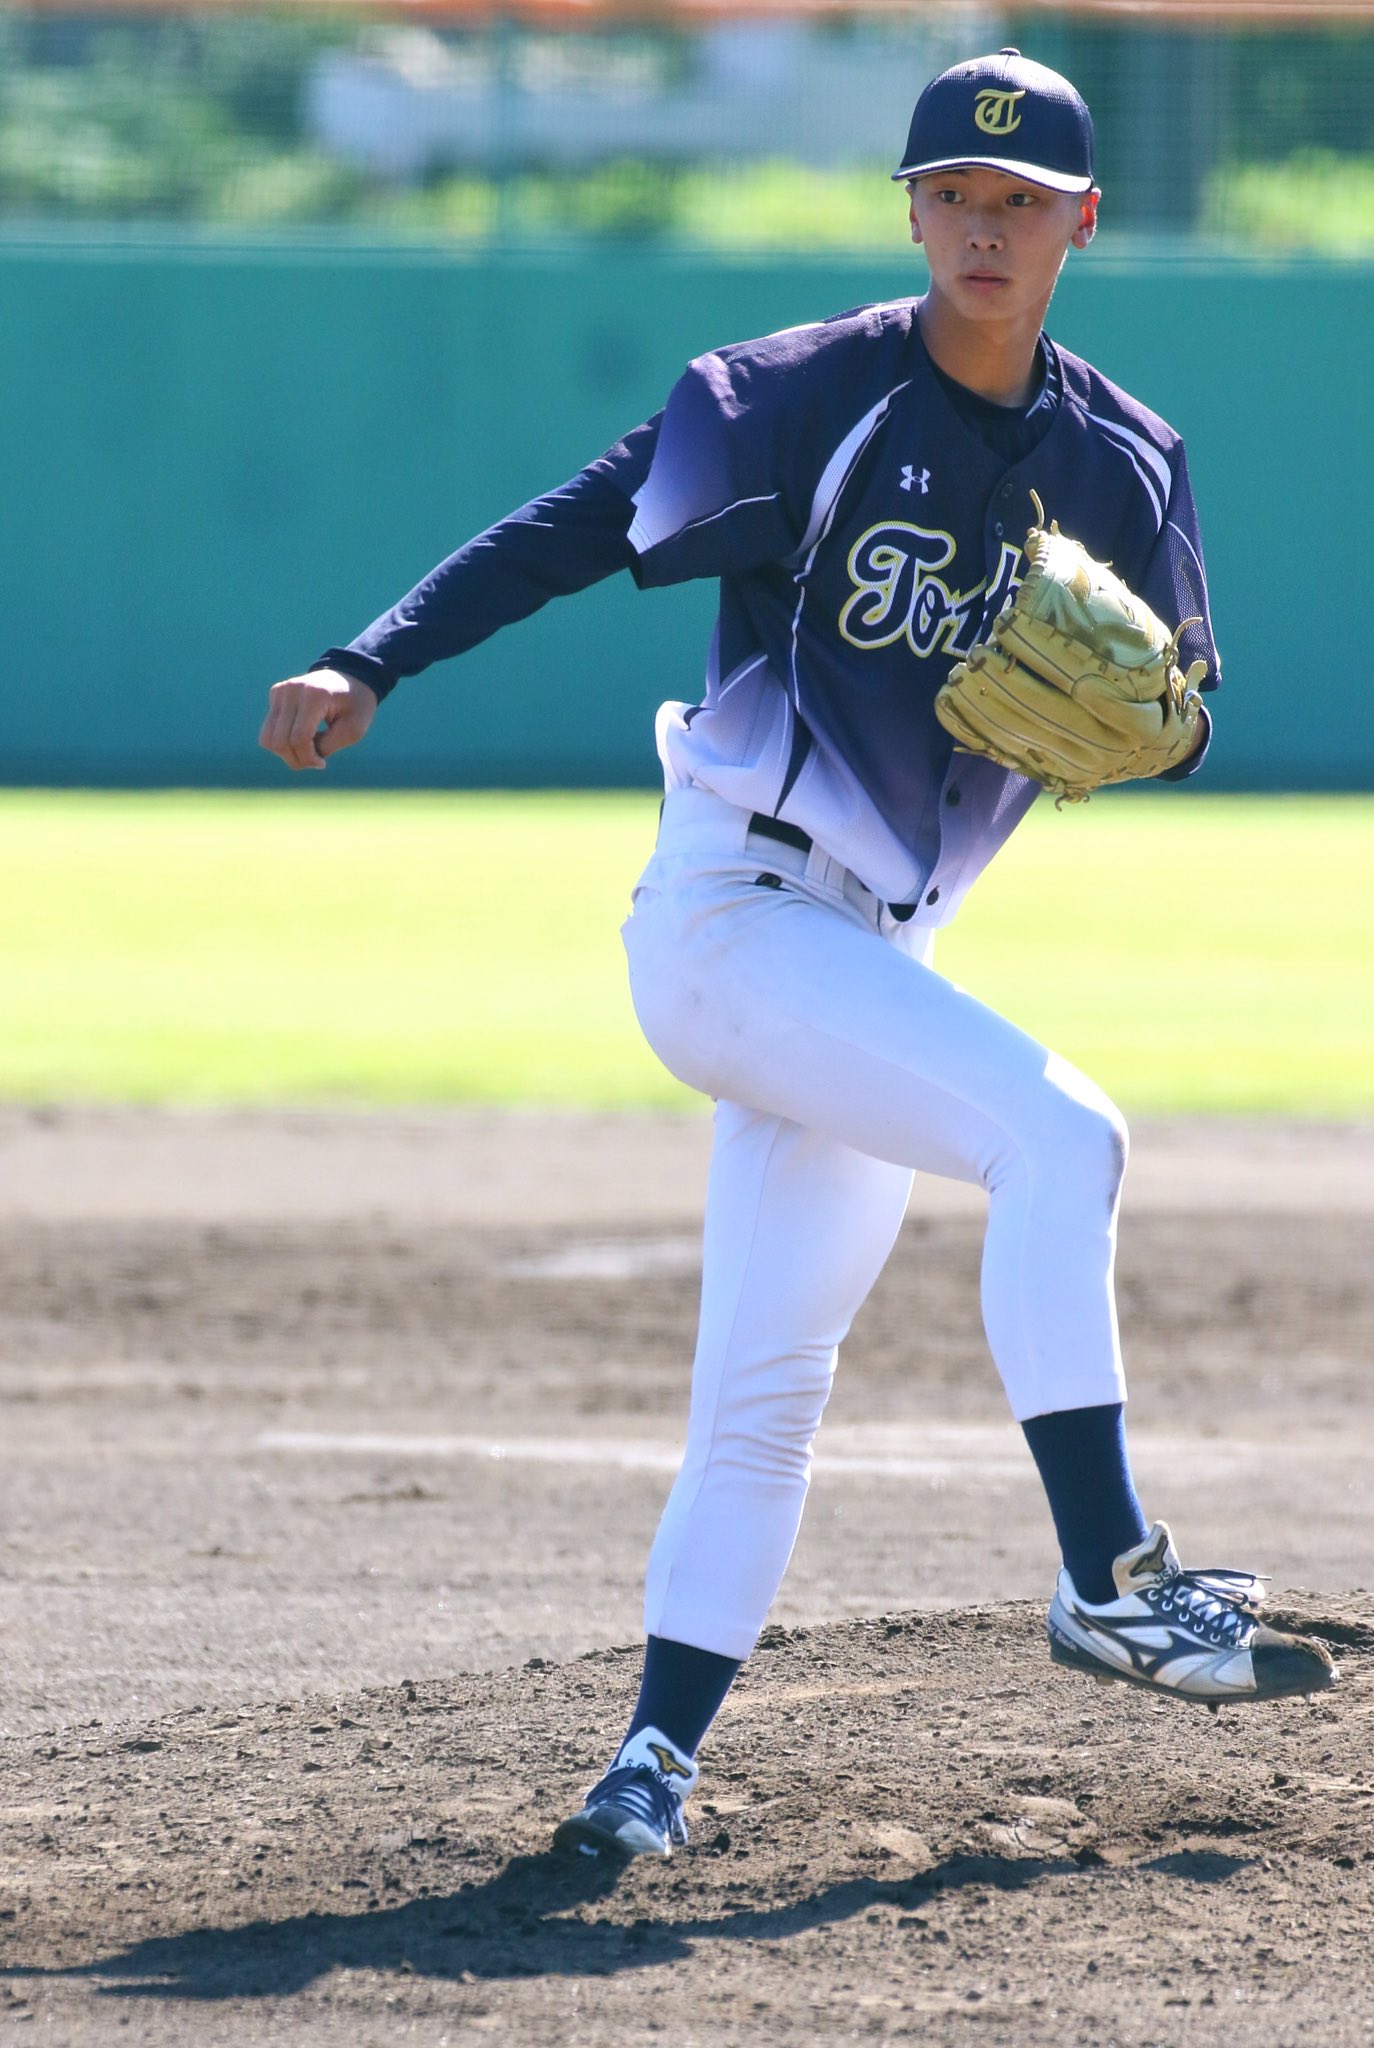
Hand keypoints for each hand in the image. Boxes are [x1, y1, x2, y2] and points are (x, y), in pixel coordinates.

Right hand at [258, 668, 376, 771]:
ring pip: (268, 738)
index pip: (298, 738)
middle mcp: (291, 690)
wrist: (351, 677)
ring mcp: (280, 690)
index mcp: (314, 695)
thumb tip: (300, 759)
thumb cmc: (356, 705)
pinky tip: (303, 736)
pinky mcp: (275, 694)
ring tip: (307, 751)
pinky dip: (284, 741)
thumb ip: (326, 746)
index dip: (308, 758)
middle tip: (315, 761)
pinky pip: (269, 730)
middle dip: (296, 759)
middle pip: (279, 741)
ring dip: (286, 753)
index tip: (322, 763)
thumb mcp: (352, 730)